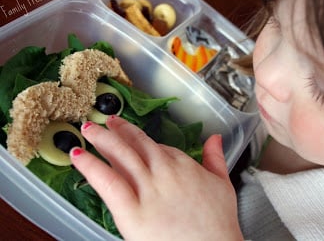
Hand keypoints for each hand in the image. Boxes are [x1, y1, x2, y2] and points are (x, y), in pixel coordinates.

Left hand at [70, 115, 242, 240]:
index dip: (143, 141)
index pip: (159, 147)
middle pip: (136, 143)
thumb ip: (215, 158)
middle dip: (119, 130)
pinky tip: (78, 157)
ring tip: (88, 130)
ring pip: (120, 155)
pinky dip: (91, 167)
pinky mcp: (131, 210)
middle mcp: (163, 170)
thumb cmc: (218, 223)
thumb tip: (215, 139)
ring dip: (102, 139)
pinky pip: (107, 181)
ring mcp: (147, 188)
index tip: (133, 136)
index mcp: (183, 164)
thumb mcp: (223, 184)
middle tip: (108, 121)